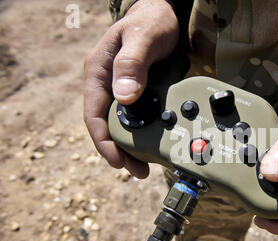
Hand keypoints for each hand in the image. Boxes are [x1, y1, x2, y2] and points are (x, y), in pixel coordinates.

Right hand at [83, 0, 177, 177]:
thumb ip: (131, 63)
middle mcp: (109, 85)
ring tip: (148, 164)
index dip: (103, 141)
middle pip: (108, 126)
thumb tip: (125, 96)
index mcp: (99, 73)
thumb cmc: (151, 21)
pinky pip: (139, 117)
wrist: (166, 15)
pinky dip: (145, 133)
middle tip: (139, 170)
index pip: (93, 114)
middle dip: (121, 151)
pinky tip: (157, 143)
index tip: (117, 161)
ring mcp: (124, 90)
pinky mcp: (140, 93)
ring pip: (124, 125)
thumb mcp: (141, 37)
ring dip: (134, 146)